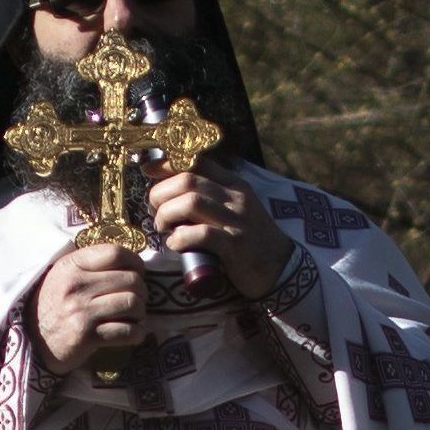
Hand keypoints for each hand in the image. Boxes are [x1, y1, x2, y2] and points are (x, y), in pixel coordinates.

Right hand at [33, 242, 147, 371]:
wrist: (33, 340)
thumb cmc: (56, 305)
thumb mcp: (65, 276)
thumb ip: (93, 266)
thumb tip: (135, 263)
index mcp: (71, 265)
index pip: (115, 252)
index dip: (135, 262)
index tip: (136, 273)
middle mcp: (75, 285)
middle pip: (131, 280)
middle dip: (142, 291)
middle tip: (136, 299)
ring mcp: (81, 311)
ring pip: (133, 304)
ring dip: (140, 313)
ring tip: (132, 317)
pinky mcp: (87, 336)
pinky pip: (128, 331)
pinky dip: (136, 334)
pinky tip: (130, 333)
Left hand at [151, 164, 294, 299]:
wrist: (281, 267)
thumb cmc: (251, 238)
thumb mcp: (236, 208)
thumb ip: (212, 196)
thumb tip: (173, 189)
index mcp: (234, 184)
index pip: (196, 162)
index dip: (167, 164)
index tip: (148, 171)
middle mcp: (235, 198)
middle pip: (187, 181)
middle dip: (161, 194)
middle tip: (156, 211)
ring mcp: (236, 221)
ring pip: (190, 202)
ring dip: (166, 215)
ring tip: (164, 228)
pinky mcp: (234, 246)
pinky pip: (200, 234)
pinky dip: (180, 239)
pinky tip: (176, 245)